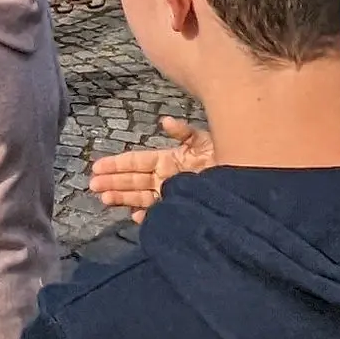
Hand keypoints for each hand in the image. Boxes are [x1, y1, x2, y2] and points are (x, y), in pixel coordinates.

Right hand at [88, 116, 215, 212]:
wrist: (245, 181)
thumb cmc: (225, 157)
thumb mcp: (202, 140)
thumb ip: (183, 132)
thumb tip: (164, 121)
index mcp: (167, 160)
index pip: (137, 162)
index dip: (117, 164)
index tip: (98, 166)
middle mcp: (166, 178)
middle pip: (134, 180)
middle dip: (113, 182)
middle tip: (93, 186)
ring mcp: (172, 194)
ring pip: (142, 197)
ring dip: (123, 198)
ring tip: (104, 200)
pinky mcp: (181, 208)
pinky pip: (160, 213)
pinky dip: (148, 216)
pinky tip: (136, 217)